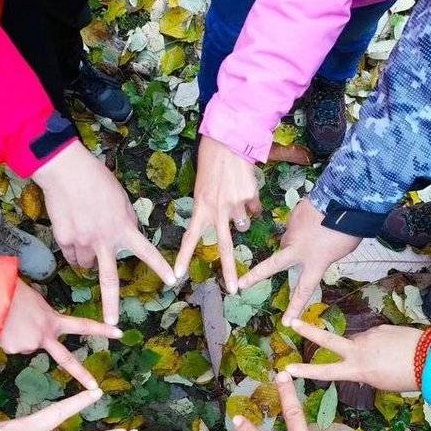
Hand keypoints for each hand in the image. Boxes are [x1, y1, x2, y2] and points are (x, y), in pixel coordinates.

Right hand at [0, 280, 120, 389]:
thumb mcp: (33, 299)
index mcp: (52, 320)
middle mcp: (44, 336)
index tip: (119, 333)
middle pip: (66, 359)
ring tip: (8, 320)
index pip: (83, 326)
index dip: (101, 330)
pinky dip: (6, 338)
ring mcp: (29, 345)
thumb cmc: (10, 290)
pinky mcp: (14, 350)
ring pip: (27, 345)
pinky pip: (12, 345)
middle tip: (95, 388)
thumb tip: (36, 324)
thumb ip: (41, 315)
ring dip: (19, 335)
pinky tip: (0, 327)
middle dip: (82, 375)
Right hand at [32, 141, 175, 323]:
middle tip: (112, 324)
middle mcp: (105, 241)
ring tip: (86, 237)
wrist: (65, 170)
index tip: (172, 281)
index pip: (147, 251)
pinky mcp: (65, 240)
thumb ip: (125, 222)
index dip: (160, 267)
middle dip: (110, 305)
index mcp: (124, 228)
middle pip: (108, 280)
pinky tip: (71, 232)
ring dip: (87, 260)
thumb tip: (125, 237)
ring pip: (85, 265)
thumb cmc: (96, 179)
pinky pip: (69, 254)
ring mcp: (83, 243)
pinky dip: (72, 249)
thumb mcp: (121, 199)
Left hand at [175, 137, 261, 293]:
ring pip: (243, 224)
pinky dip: (251, 202)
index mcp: (200, 207)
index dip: (182, 257)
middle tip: (233, 289)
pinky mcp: (250, 197)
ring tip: (235, 198)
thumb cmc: (211, 163)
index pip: (189, 238)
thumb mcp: (202, 188)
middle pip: (224, 246)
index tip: (176, 276)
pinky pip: (253, 208)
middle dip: (229, 270)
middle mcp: (217, 210)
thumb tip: (229, 225)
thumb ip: (210, 208)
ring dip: (241, 218)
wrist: (228, 140)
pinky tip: (245, 187)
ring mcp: (235, 205)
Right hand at [238, 198, 359, 324]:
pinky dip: (304, 225)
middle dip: (254, 276)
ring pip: (289, 241)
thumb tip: (305, 252)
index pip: (303, 291)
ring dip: (298, 240)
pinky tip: (317, 217)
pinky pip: (296, 225)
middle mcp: (298, 250)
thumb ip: (320, 257)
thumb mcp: (338, 251)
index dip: (294, 308)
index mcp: (314, 263)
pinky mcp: (293, 216)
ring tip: (318, 231)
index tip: (286, 323)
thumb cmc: (349, 229)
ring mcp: (293, 231)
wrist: (347, 198)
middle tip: (240, 284)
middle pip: (272, 266)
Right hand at [286, 321, 421, 390]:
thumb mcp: (381, 383)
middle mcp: (359, 350)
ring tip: (387, 359)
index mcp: (358, 369)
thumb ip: (364, 373)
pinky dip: (380, 344)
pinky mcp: (380, 328)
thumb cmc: (406, 378)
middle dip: (308, 331)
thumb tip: (358, 365)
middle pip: (328, 339)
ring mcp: (369, 336)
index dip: (305, 371)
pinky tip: (394, 350)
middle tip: (291, 322)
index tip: (287, 369)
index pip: (325, 372)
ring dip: (366, 349)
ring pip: (359, 342)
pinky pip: (374, 337)